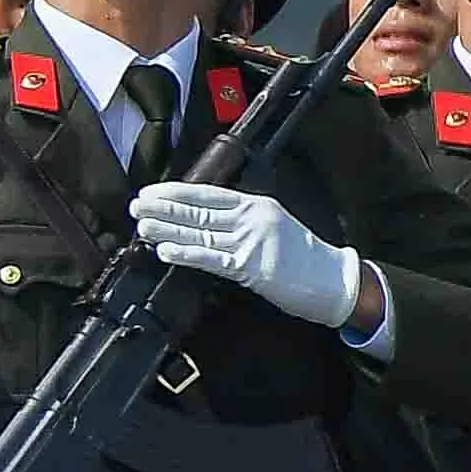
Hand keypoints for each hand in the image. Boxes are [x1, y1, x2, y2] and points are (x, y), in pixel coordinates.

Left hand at [131, 181, 368, 332]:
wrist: (334, 280)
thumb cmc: (303, 257)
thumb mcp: (272, 226)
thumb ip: (239, 220)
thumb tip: (201, 220)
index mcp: (255, 205)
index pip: (208, 193)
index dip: (176, 192)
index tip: (150, 191)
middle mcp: (251, 218)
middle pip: (199, 210)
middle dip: (164, 207)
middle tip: (135, 205)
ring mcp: (251, 241)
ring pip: (201, 232)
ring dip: (167, 228)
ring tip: (142, 224)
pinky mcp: (251, 266)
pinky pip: (212, 258)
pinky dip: (186, 253)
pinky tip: (166, 249)